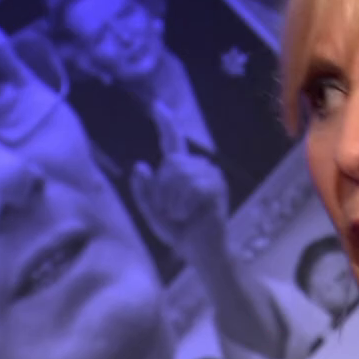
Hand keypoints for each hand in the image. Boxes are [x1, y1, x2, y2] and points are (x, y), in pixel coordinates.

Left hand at [130, 102, 228, 258]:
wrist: (201, 252)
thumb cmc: (179, 233)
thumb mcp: (152, 213)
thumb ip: (143, 191)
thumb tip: (141, 165)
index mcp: (182, 170)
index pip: (172, 142)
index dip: (165, 123)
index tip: (156, 105)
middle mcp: (199, 167)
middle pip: (170, 162)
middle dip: (161, 190)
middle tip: (169, 212)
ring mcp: (211, 176)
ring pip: (178, 174)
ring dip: (171, 199)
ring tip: (180, 215)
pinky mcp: (217, 188)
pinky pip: (190, 188)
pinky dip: (183, 206)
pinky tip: (189, 216)